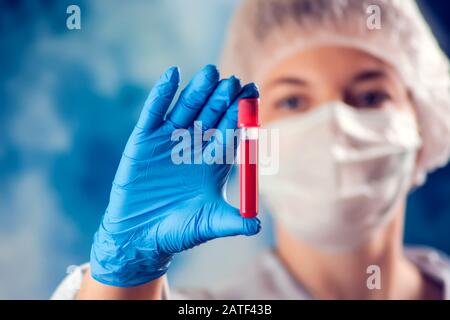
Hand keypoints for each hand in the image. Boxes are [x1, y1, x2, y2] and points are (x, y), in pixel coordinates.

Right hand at [90, 65, 260, 286]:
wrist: (139, 235)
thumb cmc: (177, 231)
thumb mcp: (208, 224)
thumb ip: (233, 221)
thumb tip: (257, 225)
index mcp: (213, 162)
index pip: (231, 131)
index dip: (241, 114)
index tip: (253, 94)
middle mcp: (193, 147)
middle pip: (212, 116)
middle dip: (223, 99)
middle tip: (235, 82)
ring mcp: (168, 140)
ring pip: (186, 109)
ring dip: (198, 91)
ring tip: (211, 73)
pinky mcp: (144, 140)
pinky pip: (154, 112)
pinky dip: (161, 94)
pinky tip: (172, 75)